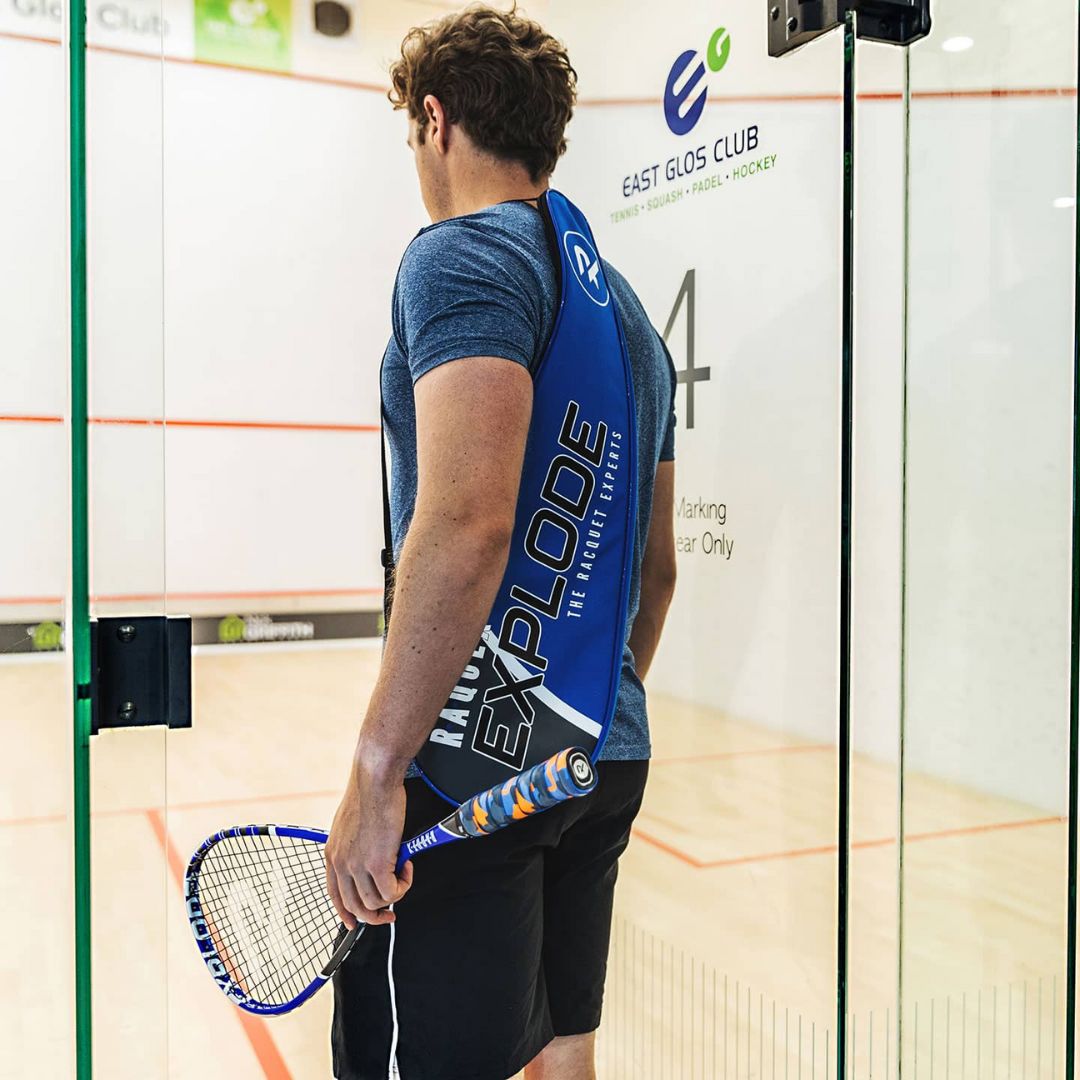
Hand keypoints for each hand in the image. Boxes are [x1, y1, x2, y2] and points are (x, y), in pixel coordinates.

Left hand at [325, 757, 412, 928]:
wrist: (375, 781)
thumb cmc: (368, 795)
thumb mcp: (348, 825)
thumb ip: (354, 847)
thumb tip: (368, 858)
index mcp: (332, 854)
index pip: (335, 896)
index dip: (346, 913)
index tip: (356, 922)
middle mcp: (340, 864)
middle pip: (355, 907)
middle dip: (375, 915)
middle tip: (391, 913)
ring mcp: (357, 866)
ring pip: (375, 903)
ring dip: (393, 895)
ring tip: (403, 872)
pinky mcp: (377, 864)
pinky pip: (392, 892)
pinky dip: (403, 885)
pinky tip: (407, 866)